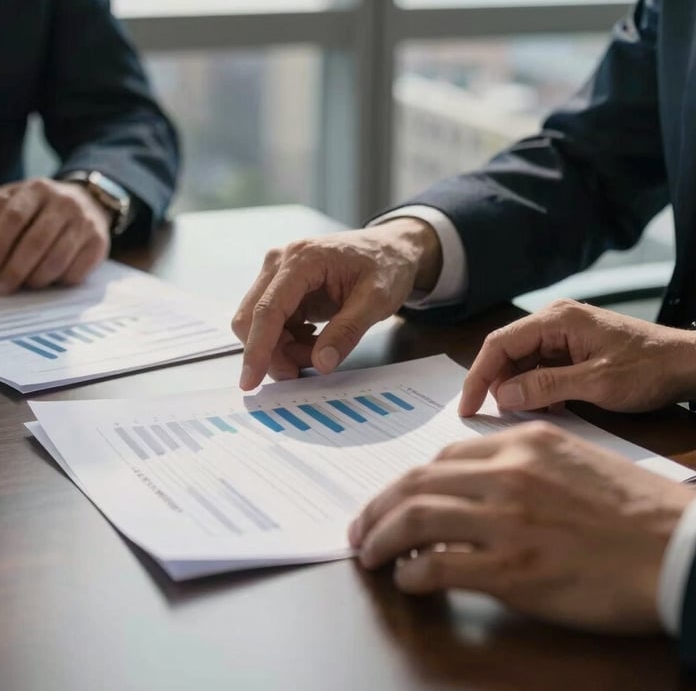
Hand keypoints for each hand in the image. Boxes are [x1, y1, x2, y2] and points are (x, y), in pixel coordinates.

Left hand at [0, 178, 110, 293]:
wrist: (90, 202)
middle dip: (15, 269)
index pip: (14, 217)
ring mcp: (86, 222)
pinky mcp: (100, 242)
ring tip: (22, 287)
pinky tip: (47, 283)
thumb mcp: (21, 198)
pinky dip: (59, 281)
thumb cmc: (43, 208)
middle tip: (0, 287)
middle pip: (35, 241)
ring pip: (57, 258)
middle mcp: (65, 203)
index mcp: (39, 189)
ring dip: (36, 279)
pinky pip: (77, 270)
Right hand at [232, 218, 441, 389]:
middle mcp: (280, 262)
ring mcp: (277, 274)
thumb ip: (347, 332)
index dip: (257, 348)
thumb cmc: (385, 266)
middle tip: (302, 371)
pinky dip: (288, 342)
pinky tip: (315, 338)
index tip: (251, 381)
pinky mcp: (281, 288)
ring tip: (320, 349)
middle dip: (272, 352)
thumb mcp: (376, 300)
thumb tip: (320, 364)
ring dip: (283, 349)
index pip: (268, 308)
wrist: (390, 249)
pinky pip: (271, 325)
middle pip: (252, 318)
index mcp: (302, 259)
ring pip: (259, 325)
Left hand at [350, 423, 693, 633]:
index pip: (442, 457)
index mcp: (522, 443)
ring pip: (415, 519)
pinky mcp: (512, 569)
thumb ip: (521, 462)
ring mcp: (506, 521)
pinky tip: (408, 580)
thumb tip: (474, 484)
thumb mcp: (573, 460)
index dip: (408, 481)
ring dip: (380, 538)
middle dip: (377, 506)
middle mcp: (507, 474)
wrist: (678, 549)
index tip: (394, 498)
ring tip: (368, 553)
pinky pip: (438, 567)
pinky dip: (412, 574)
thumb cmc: (632, 509)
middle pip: (415, 483)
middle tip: (359, 527)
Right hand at [459, 299, 695, 416]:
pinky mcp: (573, 349)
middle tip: (487, 417)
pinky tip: (543, 409)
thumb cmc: (649, 367)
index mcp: (556, 319)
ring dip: (518, 389)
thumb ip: (546, 387)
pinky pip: (541, 368)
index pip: (500, 344)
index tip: (468, 406)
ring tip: (518, 416)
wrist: (688, 364)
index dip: (479, 376)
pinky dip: (536, 389)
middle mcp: (555, 321)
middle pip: (508, 352)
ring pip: (523, 362)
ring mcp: (564, 334)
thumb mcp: (597, 382)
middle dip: (496, 384)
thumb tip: (503, 397)